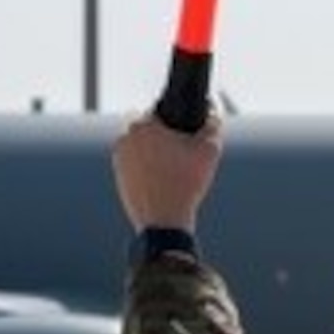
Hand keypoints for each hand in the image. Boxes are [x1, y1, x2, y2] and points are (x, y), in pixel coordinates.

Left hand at [113, 113, 221, 232]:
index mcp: (143, 124)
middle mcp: (126, 137)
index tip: (190, 136)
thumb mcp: (209, 150)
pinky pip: (138, 165)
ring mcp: (119, 158)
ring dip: (158, 153)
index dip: (181, 122)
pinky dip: (151, 170)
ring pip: (145, 147)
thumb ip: (214, 123)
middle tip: (184, 157)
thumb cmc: (185, 185)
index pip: (164, 110)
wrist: (163, 223)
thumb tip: (212, 112)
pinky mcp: (119, 176)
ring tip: (175, 172)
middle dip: (168, 138)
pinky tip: (165, 182)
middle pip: (153, 129)